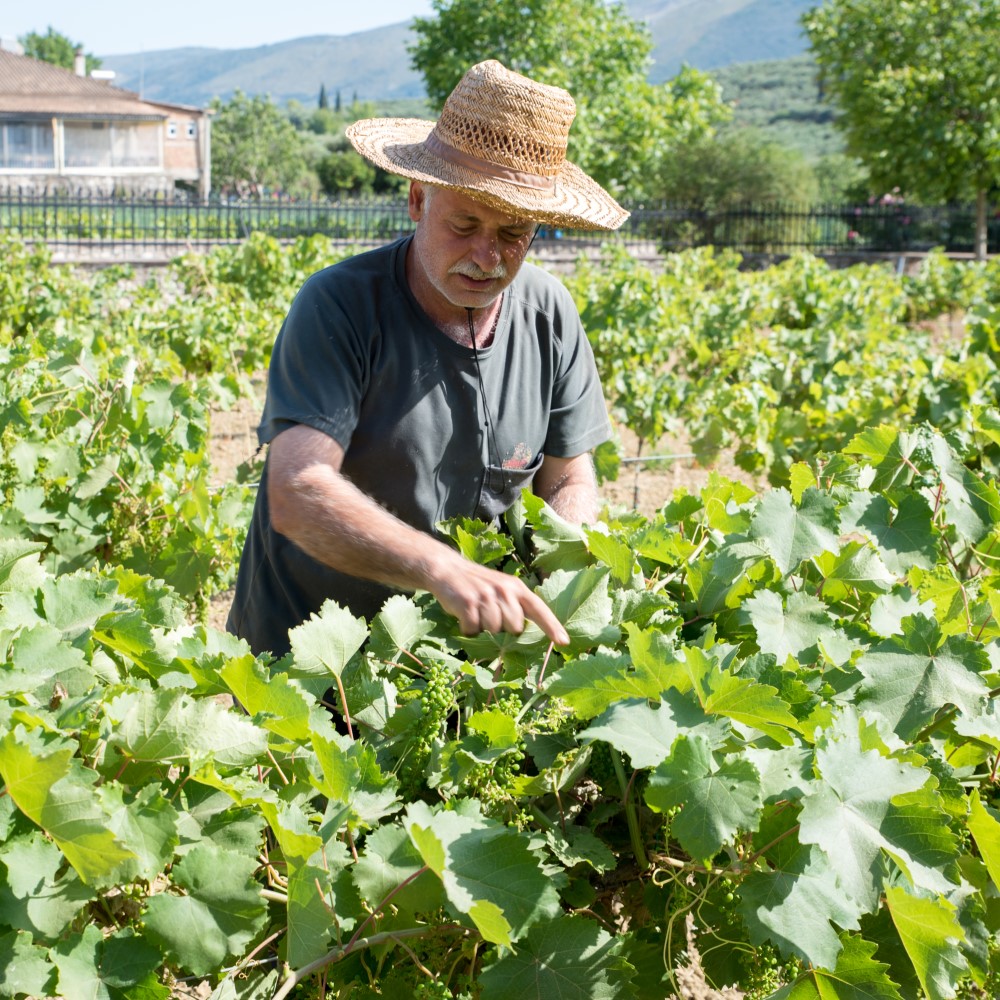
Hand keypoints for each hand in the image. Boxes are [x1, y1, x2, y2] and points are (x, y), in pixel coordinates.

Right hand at [429, 557, 568, 645]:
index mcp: (516, 587)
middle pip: (514, 628)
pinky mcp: (468, 602)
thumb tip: (524, 631)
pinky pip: (473, 629)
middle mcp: (505, 590)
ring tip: (475, 612)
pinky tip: (464, 615)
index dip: (552, 627)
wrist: (448, 569)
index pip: (539, 609)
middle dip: (502, 628)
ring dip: (482, 627)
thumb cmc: (478, 584)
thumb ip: (516, 605)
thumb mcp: (502, 588)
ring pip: (493, 630)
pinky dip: (468, 628)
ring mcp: (486, 596)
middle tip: (488, 613)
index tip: (564, 642)